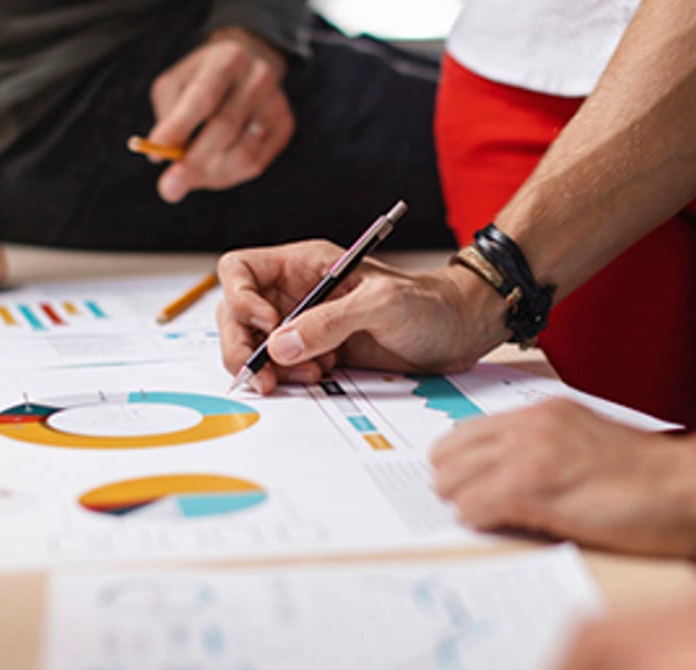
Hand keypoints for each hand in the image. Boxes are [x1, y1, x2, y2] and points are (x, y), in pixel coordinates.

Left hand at [147, 26, 293, 202]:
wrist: (247, 66)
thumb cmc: (201, 80)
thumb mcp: (176, 85)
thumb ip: (168, 117)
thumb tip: (162, 158)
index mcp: (227, 58)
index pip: (203, 97)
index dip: (179, 128)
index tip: (155, 155)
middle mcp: (258, 77)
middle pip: (225, 127)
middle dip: (193, 163)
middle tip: (168, 188)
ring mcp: (276, 103)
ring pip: (244, 152)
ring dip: (212, 174)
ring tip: (189, 178)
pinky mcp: (285, 126)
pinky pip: (256, 164)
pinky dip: (229, 175)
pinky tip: (212, 173)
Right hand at [215, 240, 508, 393]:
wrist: (459, 332)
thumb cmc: (428, 303)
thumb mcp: (382, 304)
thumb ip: (331, 321)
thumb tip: (281, 344)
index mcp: (304, 264)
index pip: (239, 270)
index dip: (239, 297)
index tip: (266, 324)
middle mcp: (296, 292)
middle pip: (236, 314)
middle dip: (242, 345)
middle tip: (262, 374)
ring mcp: (306, 326)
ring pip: (256, 346)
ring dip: (268, 367)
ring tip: (309, 375)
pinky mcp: (318, 354)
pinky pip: (283, 369)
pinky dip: (290, 379)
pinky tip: (321, 377)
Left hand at [431, 399, 695, 554]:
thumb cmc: (656, 480)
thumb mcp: (590, 448)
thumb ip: (548, 452)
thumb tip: (506, 483)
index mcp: (544, 412)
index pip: (465, 433)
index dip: (464, 469)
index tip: (474, 493)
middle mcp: (530, 424)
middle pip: (446, 455)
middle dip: (457, 488)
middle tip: (484, 513)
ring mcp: (529, 452)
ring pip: (451, 482)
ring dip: (468, 508)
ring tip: (502, 524)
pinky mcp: (534, 485)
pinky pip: (472, 509)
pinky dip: (483, 526)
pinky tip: (514, 532)